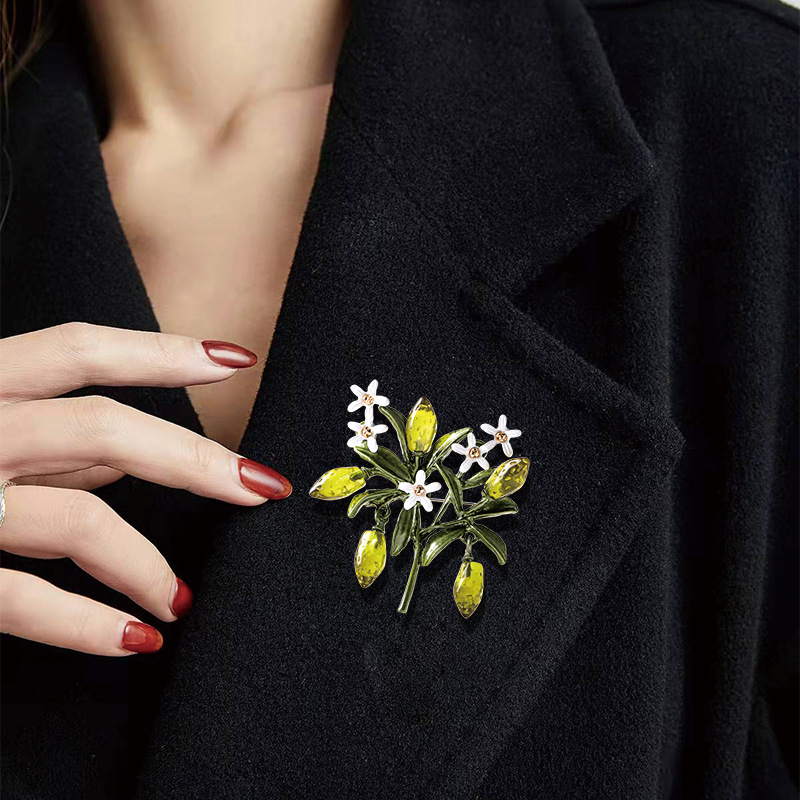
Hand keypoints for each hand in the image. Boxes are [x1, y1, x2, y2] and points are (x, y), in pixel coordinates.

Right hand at [0, 323, 290, 655]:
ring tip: (182, 598)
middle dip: (196, 460)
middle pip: (104, 429)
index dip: (163, 349)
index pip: (79, 348)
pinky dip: (84, 623)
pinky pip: (16, 598)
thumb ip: (50, 439)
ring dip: (146, 563)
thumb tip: (132, 454)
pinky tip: (135, 639)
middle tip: (263, 486)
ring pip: (75, 518)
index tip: (238, 357)